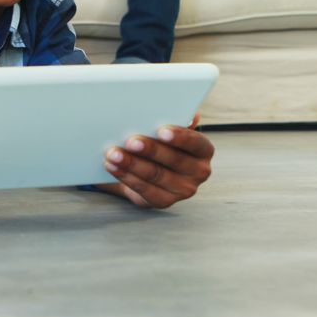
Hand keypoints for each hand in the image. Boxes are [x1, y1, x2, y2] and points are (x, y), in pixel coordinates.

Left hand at [97, 115, 213, 208]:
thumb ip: (176, 121)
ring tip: (113, 153)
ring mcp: (183, 190)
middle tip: (130, 141)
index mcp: (204, 150)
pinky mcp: (164, 202)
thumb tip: (190, 115)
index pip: (196, 143)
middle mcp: (199, 172)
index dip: (180, 137)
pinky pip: (144, 190)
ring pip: (155, 175)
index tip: (161, 130)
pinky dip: (126, 176)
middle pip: (173, 159)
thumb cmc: (162, 144)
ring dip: (131, 163)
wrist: (152, 172)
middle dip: (150, 149)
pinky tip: (112, 166)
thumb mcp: (170, 132)